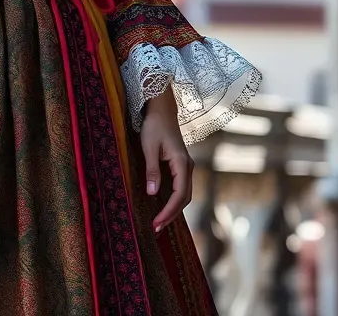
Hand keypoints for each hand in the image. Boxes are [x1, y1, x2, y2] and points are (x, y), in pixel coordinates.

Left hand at [141, 91, 193, 232]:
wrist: (162, 108)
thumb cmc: (154, 125)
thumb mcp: (149, 147)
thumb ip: (152, 170)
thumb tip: (153, 193)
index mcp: (182, 163)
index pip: (179, 195)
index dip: (168, 211)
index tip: (156, 223)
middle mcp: (188, 167)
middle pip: (184, 198)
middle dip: (172, 214)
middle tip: (156, 227)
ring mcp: (186, 166)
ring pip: (184, 194)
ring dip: (173, 209)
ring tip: (159, 221)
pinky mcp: (181, 165)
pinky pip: (181, 187)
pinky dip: (174, 199)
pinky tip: (164, 205)